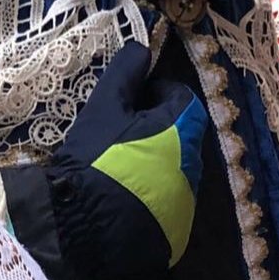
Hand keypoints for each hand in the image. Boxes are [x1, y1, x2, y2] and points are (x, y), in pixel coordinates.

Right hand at [50, 41, 206, 273]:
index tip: (129, 101)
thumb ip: (125, 73)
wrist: (84, 227)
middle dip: (155, 128)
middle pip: (181, 134)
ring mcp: (187, 202)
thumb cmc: (95, 158)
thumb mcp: (104, 107)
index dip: (155, 93)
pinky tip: (120, 197)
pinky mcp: (176, 230)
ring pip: (175, 168)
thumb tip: (142, 49)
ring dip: (154, 161)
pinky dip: (150, 193)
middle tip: (118, 134)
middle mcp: (194, 166)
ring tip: (117, 166)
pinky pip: (167, 201)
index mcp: (182, 131)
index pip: (182, 98)